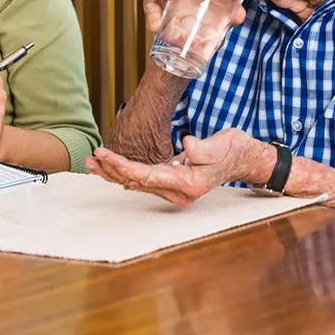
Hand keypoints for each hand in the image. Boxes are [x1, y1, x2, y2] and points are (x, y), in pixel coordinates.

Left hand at [84, 129, 267, 205]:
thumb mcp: (224, 143)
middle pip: (136, 183)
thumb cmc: (234, 149)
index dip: (123, 166)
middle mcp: (178, 191)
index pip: (147, 176)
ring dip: (114, 173)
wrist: (245, 159)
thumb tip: (188, 146)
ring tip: (92, 163)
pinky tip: (111, 167)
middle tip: (90, 158)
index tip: (104, 155)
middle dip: (112, 170)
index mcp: (188, 183)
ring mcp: (175, 189)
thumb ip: (204, 147)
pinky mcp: (172, 182)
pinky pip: (143, 180)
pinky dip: (125, 172)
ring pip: (137, 183)